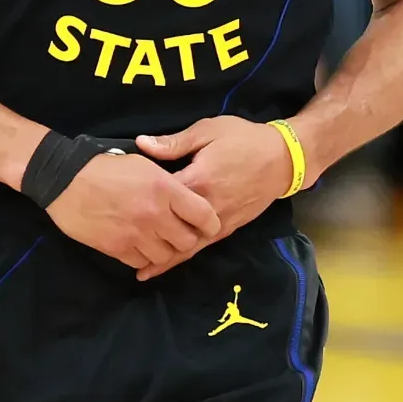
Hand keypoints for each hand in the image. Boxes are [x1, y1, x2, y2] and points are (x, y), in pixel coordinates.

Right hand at [44, 152, 220, 276]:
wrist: (65, 179)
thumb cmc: (106, 166)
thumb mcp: (143, 163)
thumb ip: (168, 181)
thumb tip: (187, 196)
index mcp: (165, 188)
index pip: (203, 215)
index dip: (209, 223)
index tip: (206, 225)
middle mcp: (155, 213)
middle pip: (187, 242)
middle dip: (185, 239)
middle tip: (178, 232)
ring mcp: (136, 233)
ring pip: (165, 256)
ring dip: (163, 250)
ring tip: (156, 239)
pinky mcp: (117, 248)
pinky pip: (141, 262)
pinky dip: (142, 256)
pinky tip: (137, 244)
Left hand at [136, 117, 294, 278]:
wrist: (284, 158)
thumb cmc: (244, 139)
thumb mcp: (208, 131)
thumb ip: (174, 143)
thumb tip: (141, 144)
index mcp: (200, 181)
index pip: (163, 198)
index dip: (141, 202)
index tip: (118, 205)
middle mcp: (209, 208)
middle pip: (173, 230)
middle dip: (149, 240)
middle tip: (120, 249)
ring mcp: (221, 222)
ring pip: (189, 246)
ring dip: (166, 259)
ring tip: (142, 270)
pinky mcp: (230, 228)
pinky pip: (204, 246)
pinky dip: (187, 257)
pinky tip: (173, 263)